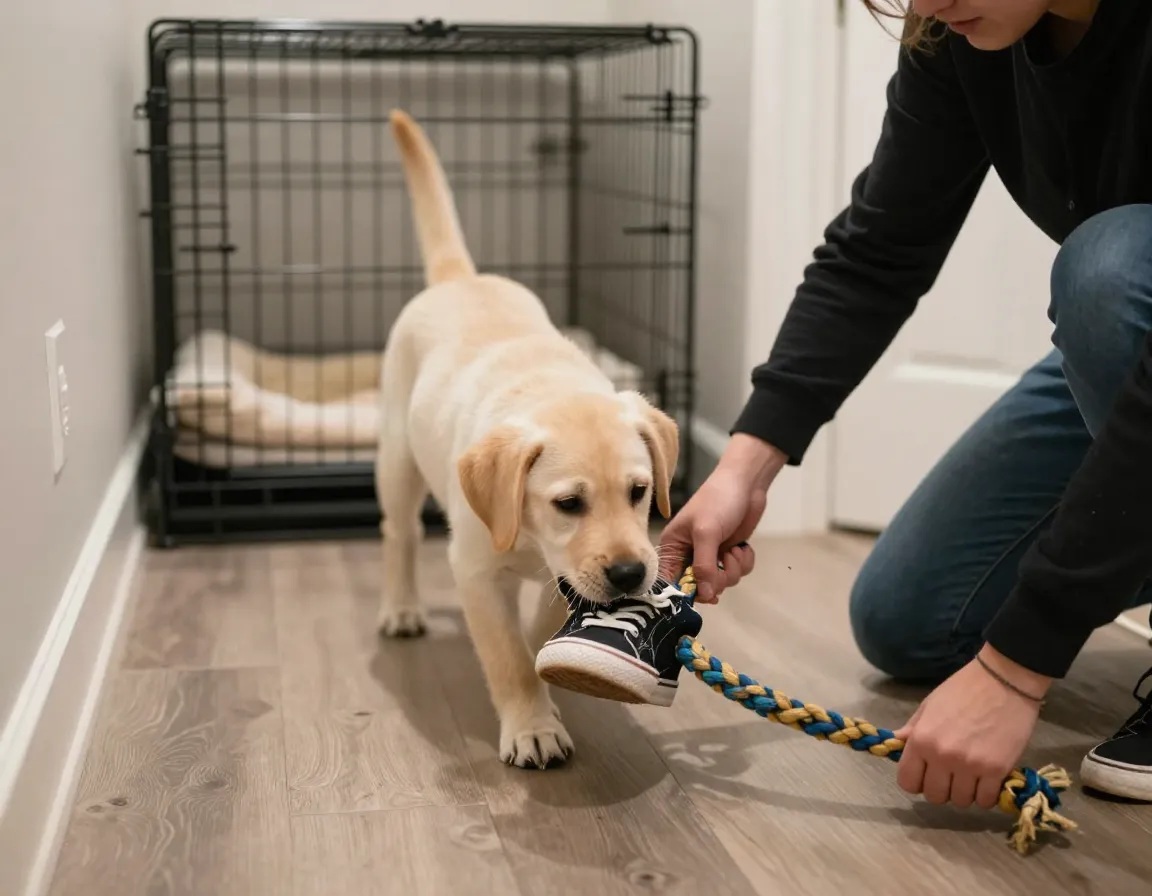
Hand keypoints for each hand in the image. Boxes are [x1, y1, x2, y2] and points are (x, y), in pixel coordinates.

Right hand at [658, 433, 785, 603]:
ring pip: (721, 581)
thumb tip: (705, 595)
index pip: (671, 581)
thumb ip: (704, 566)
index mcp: (674, 547)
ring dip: (733, 569)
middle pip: (699, 586)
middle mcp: (689, 554)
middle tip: (724, 563)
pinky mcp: (729, 553)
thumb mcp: (707, 532)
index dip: (685, 592)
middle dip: (717, 578)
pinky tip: (742, 547)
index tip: (703, 594)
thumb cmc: (718, 501)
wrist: (746, 483)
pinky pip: (736, 572)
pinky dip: (743, 563)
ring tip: (734, 549)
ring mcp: (711, 555)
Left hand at [895, 646, 1050, 809]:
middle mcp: (942, 757)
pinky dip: (985, 794)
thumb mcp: (929, 705)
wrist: (1004, 680)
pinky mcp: (997, 770)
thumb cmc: (963, 688)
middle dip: (941, 788)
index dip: (916, 781)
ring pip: (960, 801)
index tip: (926, 774)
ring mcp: (970, 766)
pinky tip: (987, 778)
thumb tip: (896, 743)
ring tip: (971, 774)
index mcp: (921, 740)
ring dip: (965, 791)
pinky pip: (985, 800)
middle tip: (951, 774)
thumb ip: (912, 729)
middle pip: (935, 796)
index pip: (908, 782)